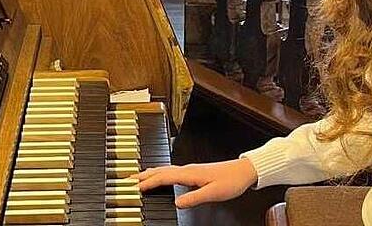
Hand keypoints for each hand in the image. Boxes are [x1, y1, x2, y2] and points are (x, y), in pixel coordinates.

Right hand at [134, 158, 258, 208]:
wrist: (243, 171)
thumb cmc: (231, 181)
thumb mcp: (213, 193)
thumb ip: (194, 198)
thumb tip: (176, 203)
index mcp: (190, 173)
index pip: (164, 177)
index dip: (148, 182)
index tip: (135, 187)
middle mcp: (188, 169)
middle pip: (161, 171)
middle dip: (143, 175)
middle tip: (128, 179)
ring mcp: (191, 169)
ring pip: (165, 170)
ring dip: (150, 173)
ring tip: (138, 177)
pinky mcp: (194, 172)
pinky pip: (171, 171)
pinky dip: (161, 173)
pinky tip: (160, 176)